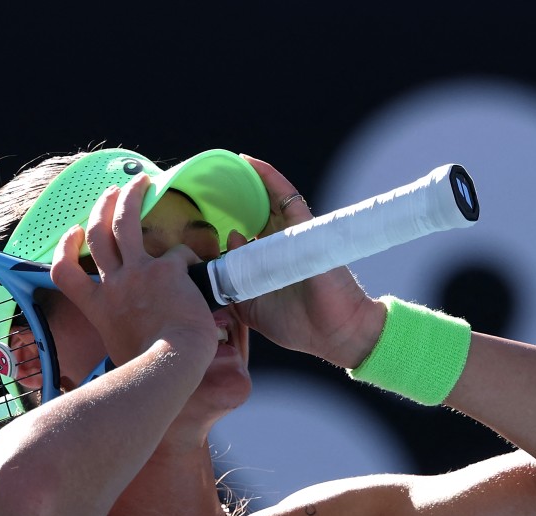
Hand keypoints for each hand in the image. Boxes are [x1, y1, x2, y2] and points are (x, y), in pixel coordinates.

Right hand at [50, 174, 217, 369]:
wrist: (168, 366)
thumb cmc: (148, 369)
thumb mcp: (118, 351)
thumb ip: (120, 333)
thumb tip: (128, 337)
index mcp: (98, 307)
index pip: (64, 272)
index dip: (65, 247)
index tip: (74, 233)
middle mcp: (112, 285)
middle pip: (97, 234)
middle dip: (102, 208)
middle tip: (111, 193)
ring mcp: (137, 274)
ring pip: (126, 223)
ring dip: (130, 198)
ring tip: (140, 182)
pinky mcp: (167, 270)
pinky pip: (178, 252)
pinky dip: (187, 254)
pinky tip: (198, 262)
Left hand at [229, 155, 383, 368]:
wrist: (334, 333)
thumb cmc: (299, 324)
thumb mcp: (251, 309)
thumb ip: (233, 285)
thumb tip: (225, 250)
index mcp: (269, 262)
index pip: (245, 235)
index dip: (226, 224)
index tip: (200, 215)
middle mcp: (281, 244)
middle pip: (256, 212)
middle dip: (235, 196)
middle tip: (210, 180)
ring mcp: (293, 234)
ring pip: (268, 199)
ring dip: (250, 180)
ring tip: (228, 162)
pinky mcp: (305, 229)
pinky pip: (286, 197)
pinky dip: (269, 178)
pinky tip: (251, 163)